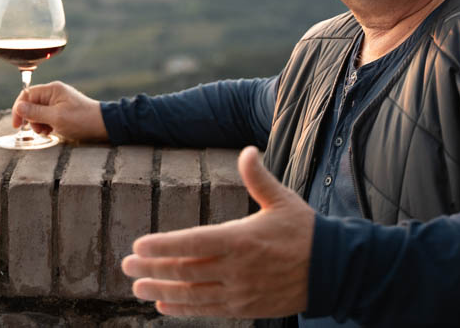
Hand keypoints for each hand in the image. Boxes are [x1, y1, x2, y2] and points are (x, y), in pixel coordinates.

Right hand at [12, 81, 107, 141]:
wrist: (104, 125)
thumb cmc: (81, 120)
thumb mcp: (56, 118)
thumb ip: (35, 112)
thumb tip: (18, 107)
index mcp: (52, 90)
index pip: (27, 95)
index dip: (19, 109)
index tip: (17, 125)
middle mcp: (54, 93)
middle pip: (32, 104)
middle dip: (31, 118)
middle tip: (39, 130)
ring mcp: (59, 101)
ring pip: (39, 112)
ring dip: (38, 123)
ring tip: (47, 131)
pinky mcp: (63, 110)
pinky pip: (48, 116)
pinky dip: (46, 124)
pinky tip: (52, 131)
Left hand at [122, 146, 314, 317]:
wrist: (333, 270)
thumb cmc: (305, 230)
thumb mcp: (282, 199)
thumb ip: (258, 177)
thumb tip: (248, 149)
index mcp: (242, 238)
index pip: (193, 242)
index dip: (164, 245)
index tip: (139, 244)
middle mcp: (237, 268)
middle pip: (185, 269)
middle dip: (153, 267)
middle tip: (126, 264)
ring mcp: (240, 291)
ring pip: (192, 293)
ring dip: (161, 289)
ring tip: (137, 286)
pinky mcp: (246, 307)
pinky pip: (207, 310)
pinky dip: (182, 308)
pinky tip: (163, 304)